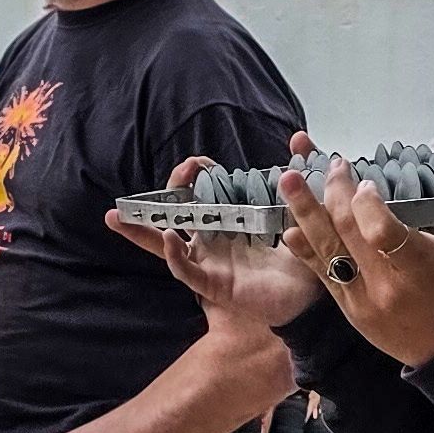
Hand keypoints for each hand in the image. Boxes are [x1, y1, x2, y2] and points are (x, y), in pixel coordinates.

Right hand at [106, 150, 312, 332]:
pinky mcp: (214, 286)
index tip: (201, 164)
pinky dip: (174, 255)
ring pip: (165, 244)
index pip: (199, 192)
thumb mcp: (301, 212)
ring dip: (140, 231)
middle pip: (173, 216)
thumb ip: (297, 178)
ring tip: (117, 216)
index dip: (195, 175)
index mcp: (227, 221)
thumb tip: (296, 138)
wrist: (316, 293)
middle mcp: (212, 240)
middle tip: (168, 176)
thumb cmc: (302, 255)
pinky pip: (186, 272)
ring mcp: (209, 262)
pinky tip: (169, 237)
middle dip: (157, 198)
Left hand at [276, 150, 433, 370]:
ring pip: (326, 251)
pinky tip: (291, 225)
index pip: (383, 232)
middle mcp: (388, 287)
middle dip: (334, 192)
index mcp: (424, 269)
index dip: (367, 203)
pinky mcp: (351, 310)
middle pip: (348, 233)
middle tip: (333, 164)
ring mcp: (364, 300)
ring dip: (305, 212)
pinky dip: (305, 249)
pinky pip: (321, 275)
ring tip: (289, 178)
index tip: (368, 182)